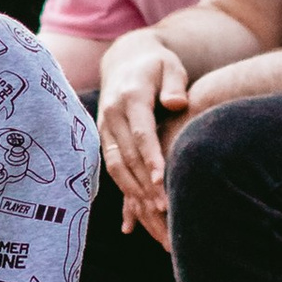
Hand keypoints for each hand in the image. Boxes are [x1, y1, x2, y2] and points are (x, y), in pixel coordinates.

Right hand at [97, 31, 191, 241]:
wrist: (125, 60)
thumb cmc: (156, 65)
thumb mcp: (169, 66)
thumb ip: (174, 84)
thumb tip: (177, 103)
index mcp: (129, 97)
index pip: (140, 132)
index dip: (150, 157)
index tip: (161, 181)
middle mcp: (112, 115)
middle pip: (127, 156)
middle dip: (143, 185)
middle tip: (164, 210)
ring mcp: (105, 129)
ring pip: (116, 168)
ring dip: (133, 195)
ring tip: (155, 219)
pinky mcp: (105, 140)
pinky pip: (113, 171)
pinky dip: (124, 194)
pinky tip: (134, 221)